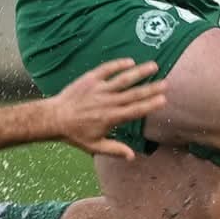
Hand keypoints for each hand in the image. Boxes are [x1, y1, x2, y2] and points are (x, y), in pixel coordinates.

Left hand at [45, 59, 166, 160]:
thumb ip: (114, 150)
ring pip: (123, 79)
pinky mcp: (90, 79)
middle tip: (166, 84)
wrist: (54, 118)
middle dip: (151, 89)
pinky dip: (118, 65)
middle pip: (133, 94)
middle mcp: (107, 102)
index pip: (135, 110)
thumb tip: (132, 157)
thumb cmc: (75, 134)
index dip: (150, 105)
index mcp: (111, 118)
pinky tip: (130, 61)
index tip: (163, 100)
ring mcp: (99, 89)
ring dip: (139, 72)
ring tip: (154, 66)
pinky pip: (106, 69)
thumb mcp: (95, 146)